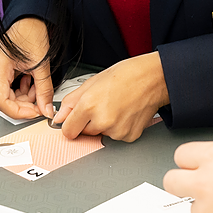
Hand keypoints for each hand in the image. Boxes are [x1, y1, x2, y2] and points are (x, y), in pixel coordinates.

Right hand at [0, 17, 54, 119]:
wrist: (27, 21)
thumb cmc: (30, 34)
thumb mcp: (41, 65)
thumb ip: (44, 91)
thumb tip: (46, 109)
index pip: (2, 102)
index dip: (20, 112)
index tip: (35, 112)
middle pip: (4, 101)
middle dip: (25, 103)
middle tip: (40, 97)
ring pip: (5, 97)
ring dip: (23, 96)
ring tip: (35, 84)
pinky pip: (4, 90)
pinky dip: (19, 90)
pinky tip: (28, 81)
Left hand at [53, 52, 167, 141]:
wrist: (153, 78)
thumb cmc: (126, 75)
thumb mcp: (92, 82)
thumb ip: (71, 102)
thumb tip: (60, 117)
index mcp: (89, 105)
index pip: (68, 131)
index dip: (69, 124)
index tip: (73, 121)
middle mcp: (103, 121)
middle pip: (84, 132)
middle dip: (88, 122)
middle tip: (101, 104)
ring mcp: (117, 131)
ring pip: (101, 134)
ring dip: (104, 125)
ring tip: (115, 106)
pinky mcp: (129, 137)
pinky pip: (116, 137)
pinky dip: (118, 127)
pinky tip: (124, 113)